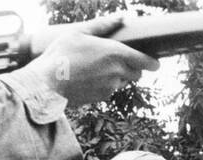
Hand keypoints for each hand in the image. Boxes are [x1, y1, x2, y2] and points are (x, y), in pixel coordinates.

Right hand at [25, 16, 159, 106]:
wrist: (47, 84)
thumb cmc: (61, 54)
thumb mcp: (80, 32)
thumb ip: (103, 25)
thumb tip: (121, 17)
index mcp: (115, 53)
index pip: (145, 62)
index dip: (152, 63)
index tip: (155, 63)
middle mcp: (116, 72)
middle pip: (136, 73)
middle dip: (132, 67)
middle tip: (120, 60)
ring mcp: (110, 87)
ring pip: (123, 82)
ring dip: (118, 76)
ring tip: (98, 67)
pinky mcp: (101, 98)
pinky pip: (110, 90)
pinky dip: (106, 84)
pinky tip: (90, 77)